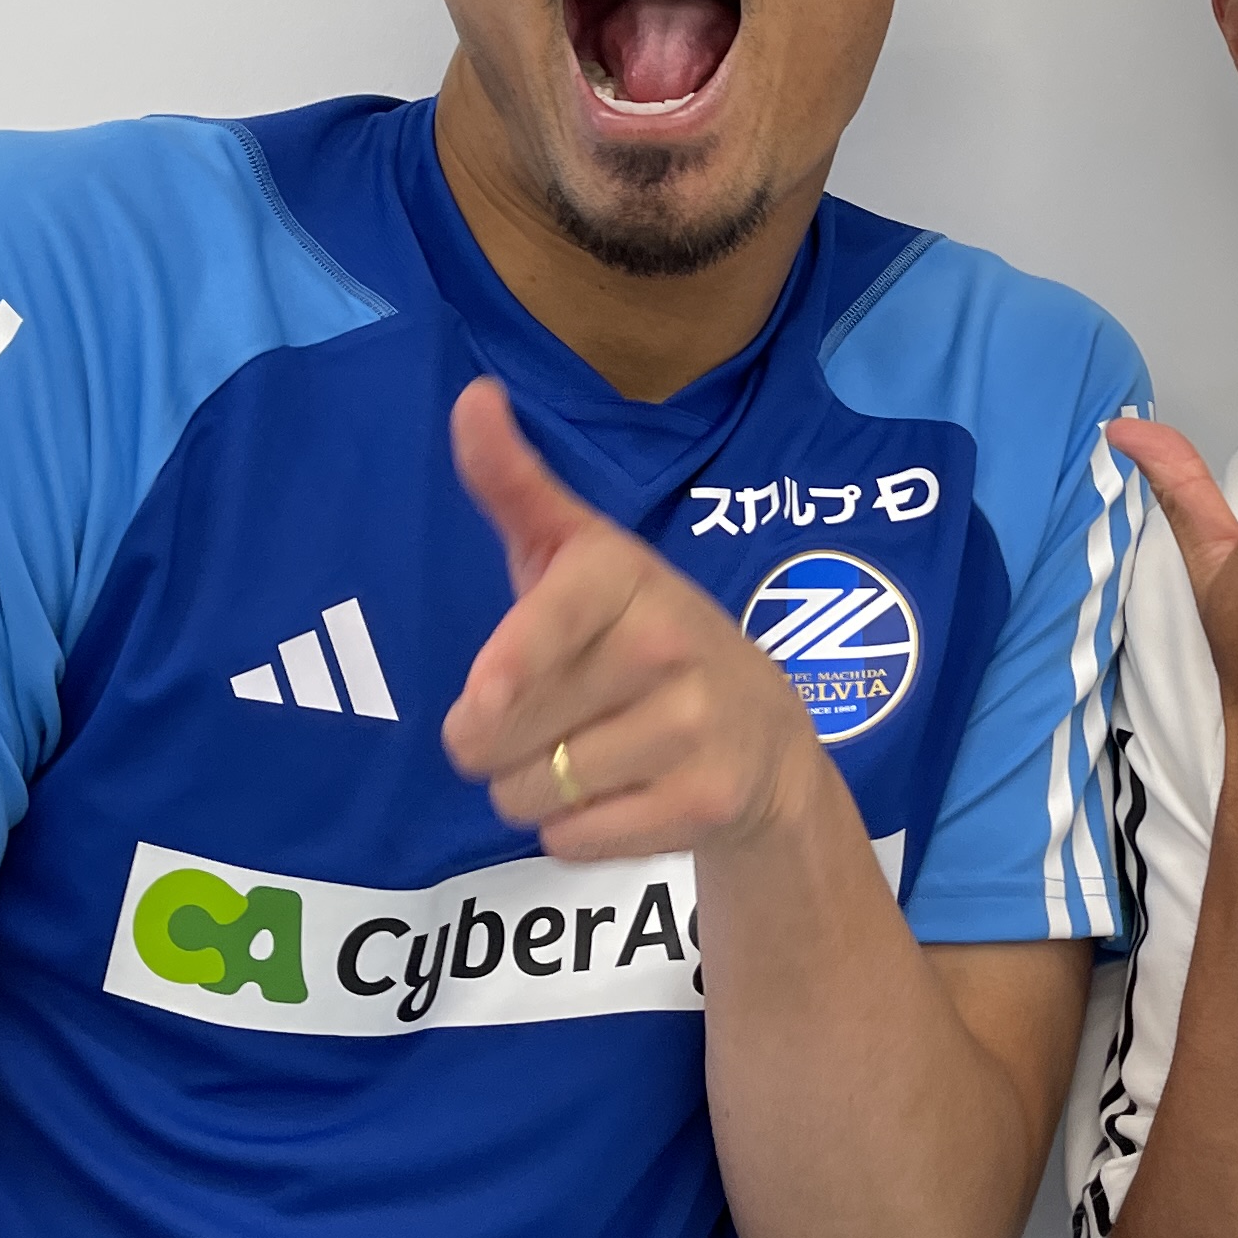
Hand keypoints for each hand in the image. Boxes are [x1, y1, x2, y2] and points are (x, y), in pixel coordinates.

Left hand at [441, 378, 838, 863]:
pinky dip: (577, 833)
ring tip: (587, 755)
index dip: (513, 665)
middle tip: (548, 717)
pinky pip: (577, 840)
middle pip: (504, 731)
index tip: (484, 695)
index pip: (554, 618)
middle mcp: (667, 644)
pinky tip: (622, 795)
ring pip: (533, 792)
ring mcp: (693, 727)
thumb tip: (471, 397)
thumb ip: (515, 484)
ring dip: (532, 791)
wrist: (766, 736)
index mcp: (624, 575)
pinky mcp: (705, 803)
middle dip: (497, 742)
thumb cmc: (637, 634)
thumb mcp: (579, 554)